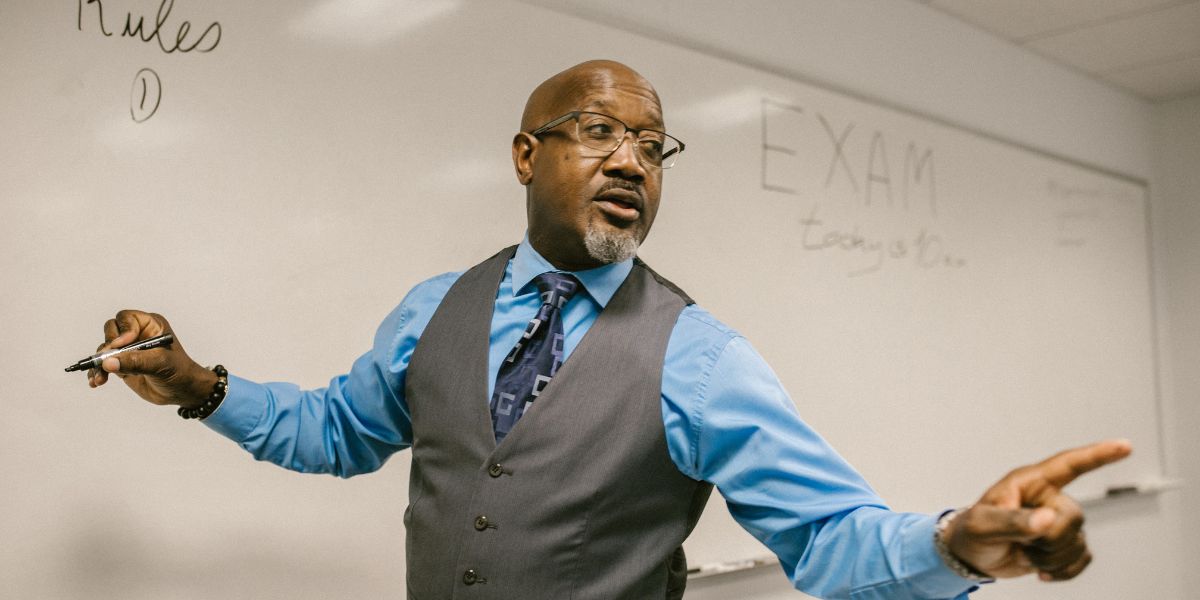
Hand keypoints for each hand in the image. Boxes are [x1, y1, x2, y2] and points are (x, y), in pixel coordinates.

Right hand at [86, 309, 214, 407]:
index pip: (126, 318)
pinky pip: (104, 364)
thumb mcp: (160, 364)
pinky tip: (96, 382)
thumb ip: (135, 361)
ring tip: (99, 379)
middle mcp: (137, 334)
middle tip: (107, 363)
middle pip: (110, 331)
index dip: (122, 331)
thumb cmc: (179, 372)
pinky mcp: (122, 364)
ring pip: (104, 350)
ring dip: (99, 364)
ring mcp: (128, 350)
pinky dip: (98, 372)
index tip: (121, 346)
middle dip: (107, 348)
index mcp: (150, 325)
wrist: (182, 391)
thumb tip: (108, 362)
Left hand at [942, 439, 1131, 580]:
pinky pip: (1081, 559)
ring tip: (1023, 552)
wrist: (971, 556)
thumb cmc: (971, 532)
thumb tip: (1047, 520)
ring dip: (1050, 557)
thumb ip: (1013, 521)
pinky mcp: (1063, 544)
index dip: (1097, 454)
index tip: (1125, 445)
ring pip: (1078, 542)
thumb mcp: (982, 525)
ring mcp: (1058, 521)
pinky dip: (1063, 571)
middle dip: (1050, 538)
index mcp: (1030, 482)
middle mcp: (1048, 498)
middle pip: (1074, 516)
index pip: (1068, 464)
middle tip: (1021, 543)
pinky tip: (1040, 570)